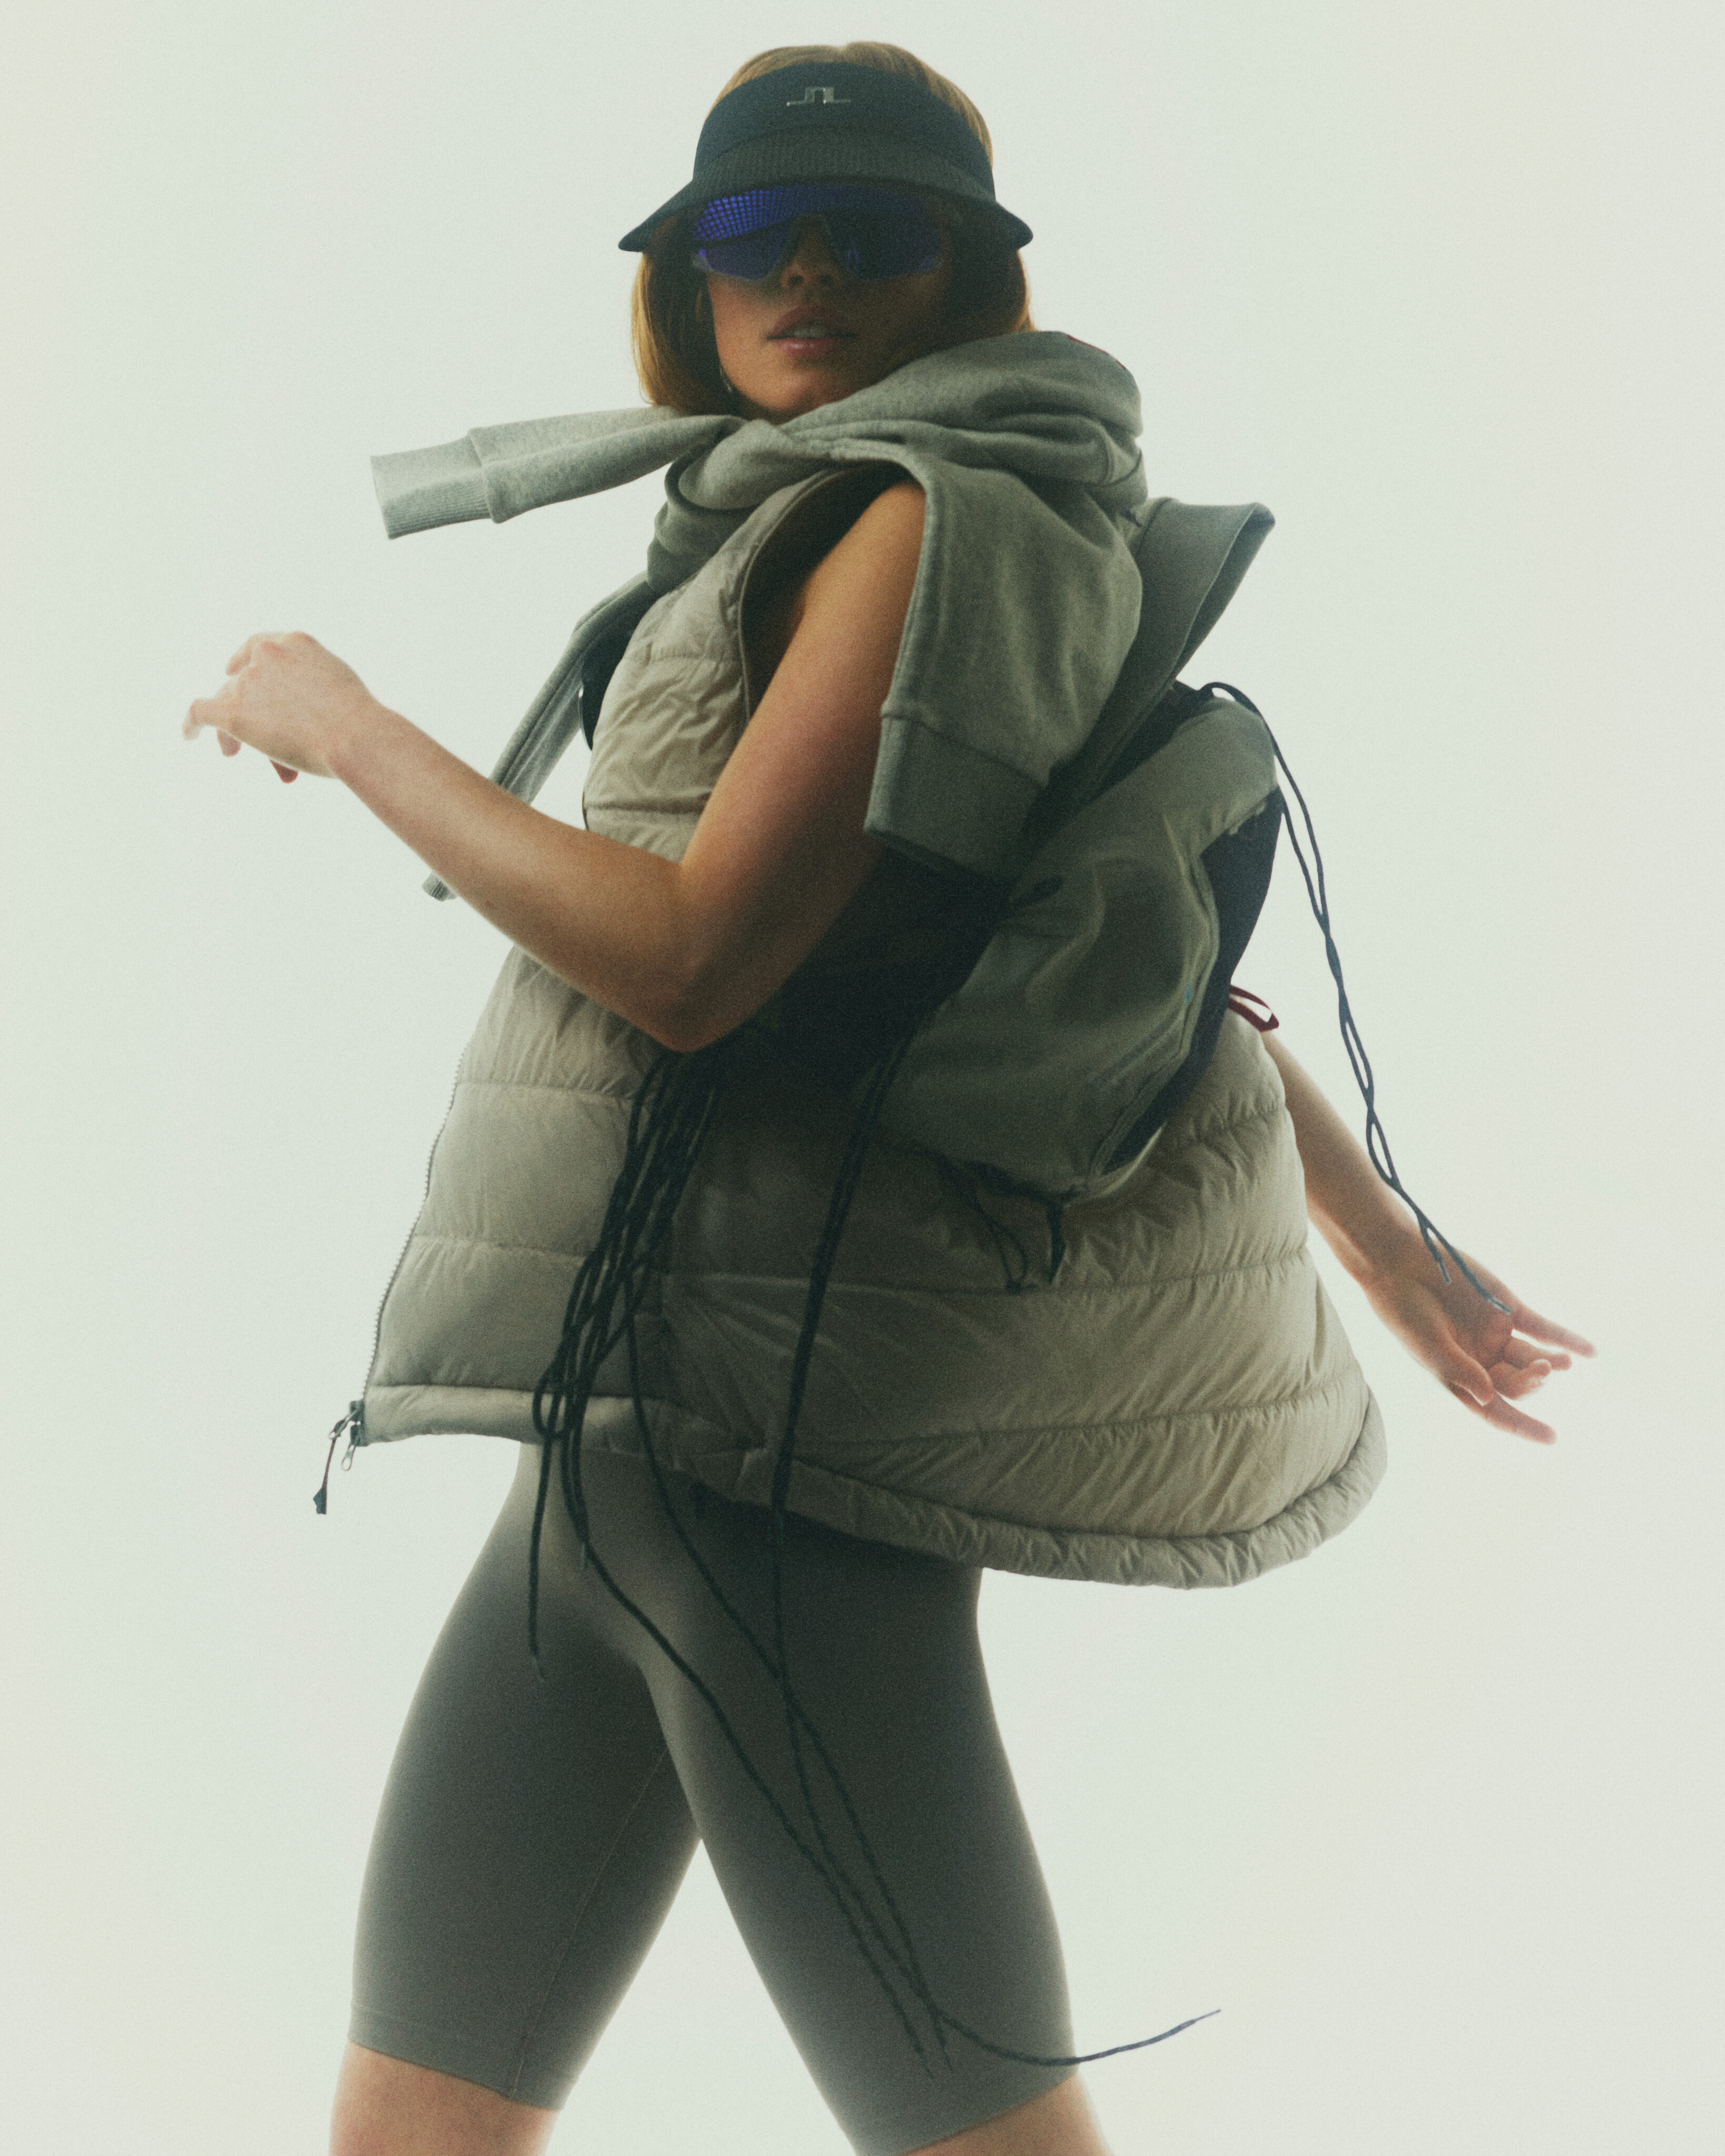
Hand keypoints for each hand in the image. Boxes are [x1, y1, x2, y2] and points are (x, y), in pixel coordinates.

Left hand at [183, 631, 382, 781]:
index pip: (260, 649)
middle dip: (258, 715)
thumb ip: (317, 688)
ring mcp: (248, 681)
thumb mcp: (341, 690)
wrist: (355, 736)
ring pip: (233, 706)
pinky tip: (189, 735)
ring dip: (249, 735)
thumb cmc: (361, 723)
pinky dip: (192, 723)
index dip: (244, 662)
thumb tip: (303, 715)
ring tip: (273, 767)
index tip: (233, 672)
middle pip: (248, 686)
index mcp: (296, 642)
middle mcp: (267, 655)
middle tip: (273, 745)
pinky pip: (200, 712)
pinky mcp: (234, 710)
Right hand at [1358, 1231, 1595, 1443]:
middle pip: (1516, 1382)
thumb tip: (1490, 1398)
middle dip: (1530, 1382)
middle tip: (1539, 1370)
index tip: (1552, 1438)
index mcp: (1459, 1378)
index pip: (1495, 1410)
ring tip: (1560, 1363)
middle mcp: (1480, 1360)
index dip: (1523, 1426)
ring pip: (1530, 1356)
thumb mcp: (1428, 1347)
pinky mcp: (1506, 1307)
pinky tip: (1589, 1351)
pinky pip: (1542, 1327)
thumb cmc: (1404, 1312)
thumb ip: (1459, 1371)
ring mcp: (1495, 1334)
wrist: (1400, 1266)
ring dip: (1549, 1362)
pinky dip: (1565, 1338)